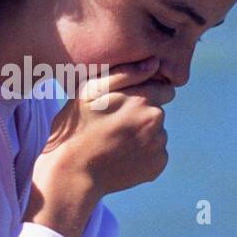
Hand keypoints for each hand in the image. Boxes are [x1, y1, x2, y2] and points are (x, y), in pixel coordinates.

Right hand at [42, 56, 174, 197]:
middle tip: (114, 125)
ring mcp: (159, 144)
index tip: (125, 106)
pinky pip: (155, 153)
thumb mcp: (89, 91)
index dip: (145, 94)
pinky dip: (143, 155)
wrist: (72, 174)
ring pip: (156, 133)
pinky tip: (121, 157)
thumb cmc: (76, 128)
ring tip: (114, 143)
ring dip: (141, 135)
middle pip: (158, 111)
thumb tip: (155, 62)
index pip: (164, 89)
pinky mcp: (158, 165)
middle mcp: (156, 120)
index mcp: (143, 98)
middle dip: (142, 115)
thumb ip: (125, 73)